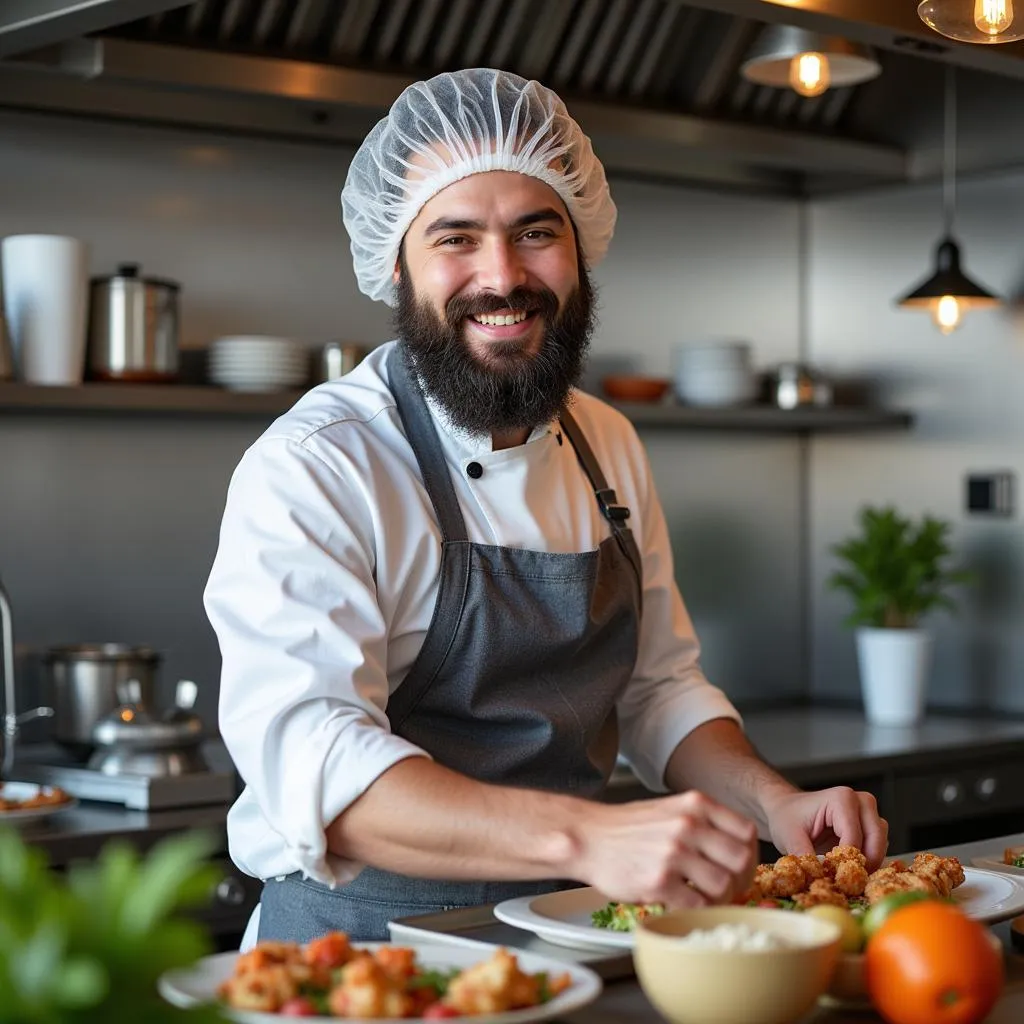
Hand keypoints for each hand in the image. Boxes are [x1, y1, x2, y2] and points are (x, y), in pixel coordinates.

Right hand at [574, 790, 758, 908]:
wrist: (588, 837)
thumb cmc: (629, 827)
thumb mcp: (671, 809)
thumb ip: (704, 823)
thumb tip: (738, 852)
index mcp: (695, 804)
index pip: (747, 831)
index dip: (748, 854)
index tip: (738, 866)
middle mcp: (688, 825)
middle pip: (742, 861)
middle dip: (739, 880)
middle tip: (726, 889)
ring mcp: (674, 852)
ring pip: (724, 886)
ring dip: (718, 899)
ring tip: (702, 897)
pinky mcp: (659, 881)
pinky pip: (697, 904)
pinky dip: (695, 909)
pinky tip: (682, 902)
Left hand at [760, 786, 888, 870]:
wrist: (786, 809)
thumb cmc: (787, 817)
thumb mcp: (789, 837)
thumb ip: (804, 857)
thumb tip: (818, 878)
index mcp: (841, 799)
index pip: (854, 838)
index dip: (845, 863)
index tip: (833, 878)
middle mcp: (861, 801)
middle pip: (876, 838)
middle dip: (864, 863)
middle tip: (847, 882)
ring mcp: (868, 812)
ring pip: (881, 843)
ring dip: (868, 862)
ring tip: (846, 875)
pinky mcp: (870, 824)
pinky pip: (878, 845)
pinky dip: (868, 860)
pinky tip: (850, 869)